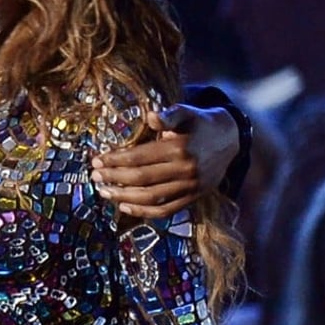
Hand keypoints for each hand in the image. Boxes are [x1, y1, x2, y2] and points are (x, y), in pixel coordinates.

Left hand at [91, 104, 237, 218]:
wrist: (229, 139)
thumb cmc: (198, 123)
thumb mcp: (185, 112)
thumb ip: (168, 115)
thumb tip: (150, 117)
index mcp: (179, 149)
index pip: (139, 158)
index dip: (115, 160)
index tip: (96, 161)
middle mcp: (186, 170)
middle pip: (142, 179)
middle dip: (114, 178)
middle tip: (94, 176)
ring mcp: (191, 187)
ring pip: (151, 198)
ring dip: (123, 197)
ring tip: (103, 192)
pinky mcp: (193, 198)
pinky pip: (166, 210)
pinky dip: (144, 212)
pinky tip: (124, 207)